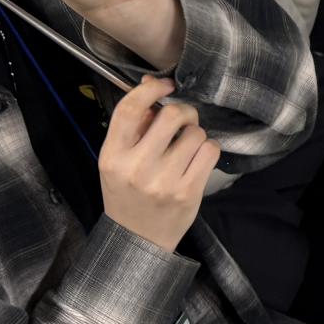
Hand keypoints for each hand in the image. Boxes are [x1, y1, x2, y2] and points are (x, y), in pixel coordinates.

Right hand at [98, 75, 219, 252]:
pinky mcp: (188, 192)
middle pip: (171, 115)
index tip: (165, 85)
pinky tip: (197, 160)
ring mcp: (163, 181)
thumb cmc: (127, 193)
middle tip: (183, 122)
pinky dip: (208, 149)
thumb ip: (133, 125)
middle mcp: (136, 167)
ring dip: (195, 134)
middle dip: (183, 112)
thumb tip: (151, 84)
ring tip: (187, 148)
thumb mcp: (117, 161)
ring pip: (195, 133)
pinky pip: (210, 151)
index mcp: (112, 156)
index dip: (151, 89)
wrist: (137, 239)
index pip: (129, 109)